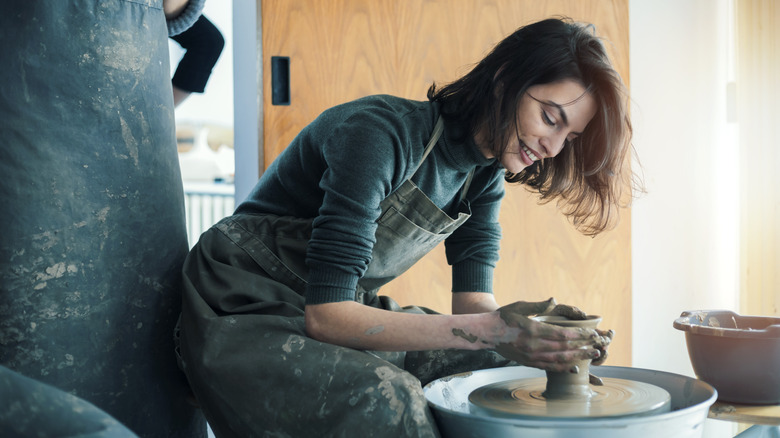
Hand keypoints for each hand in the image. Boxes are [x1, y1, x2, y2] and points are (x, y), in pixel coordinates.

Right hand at [489, 298, 610, 372]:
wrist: (486, 333)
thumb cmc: (503, 317)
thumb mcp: (520, 306)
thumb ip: (538, 306)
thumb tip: (554, 300)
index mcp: (533, 330)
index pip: (563, 334)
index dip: (580, 335)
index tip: (592, 333)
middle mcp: (534, 345)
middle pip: (565, 348)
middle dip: (584, 347)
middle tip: (599, 347)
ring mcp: (531, 356)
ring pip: (559, 359)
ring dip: (578, 358)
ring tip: (592, 356)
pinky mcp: (528, 362)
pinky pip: (549, 367)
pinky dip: (563, 368)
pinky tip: (574, 368)